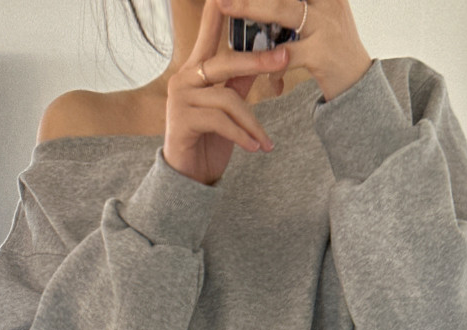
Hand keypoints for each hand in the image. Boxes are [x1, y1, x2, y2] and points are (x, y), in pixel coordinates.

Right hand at [163, 0, 290, 185]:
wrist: (187, 176)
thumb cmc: (208, 140)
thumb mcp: (229, 108)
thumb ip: (240, 82)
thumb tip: (264, 57)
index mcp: (196, 69)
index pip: (209, 32)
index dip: (219, 11)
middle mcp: (184, 78)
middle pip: (225, 62)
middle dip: (258, 61)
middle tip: (285, 57)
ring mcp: (181, 99)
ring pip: (227, 99)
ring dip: (252, 123)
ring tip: (265, 142)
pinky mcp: (182, 121)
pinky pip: (221, 122)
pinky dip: (242, 136)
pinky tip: (255, 148)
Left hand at [217, 0, 372, 101]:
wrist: (359, 84)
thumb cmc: (332, 49)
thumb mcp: (320, 18)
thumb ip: (297, 7)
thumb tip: (260, 5)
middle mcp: (328, 1)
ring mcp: (325, 26)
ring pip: (282, 11)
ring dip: (250, 7)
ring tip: (224, 6)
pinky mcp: (321, 54)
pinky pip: (286, 56)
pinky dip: (268, 63)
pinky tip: (260, 71)